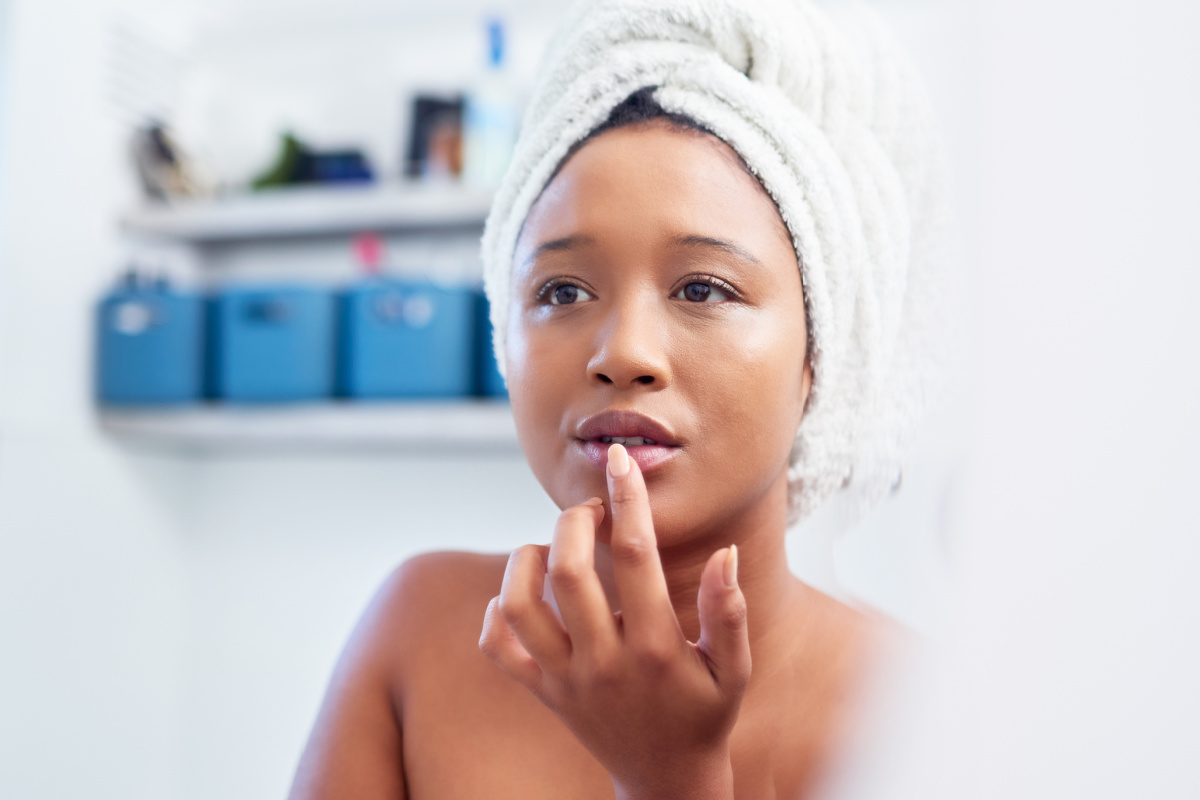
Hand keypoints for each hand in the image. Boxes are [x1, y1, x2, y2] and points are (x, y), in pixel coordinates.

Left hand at [479, 443, 750, 799]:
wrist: (666, 781)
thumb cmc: (705, 714)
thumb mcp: (734, 669)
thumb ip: (730, 611)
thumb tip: (726, 552)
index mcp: (655, 647)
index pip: (634, 554)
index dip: (627, 497)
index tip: (620, 459)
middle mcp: (603, 661)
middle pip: (566, 569)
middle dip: (574, 520)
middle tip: (593, 511)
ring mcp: (565, 679)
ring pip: (517, 605)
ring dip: (526, 559)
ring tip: (553, 548)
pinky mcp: (542, 693)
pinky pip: (497, 647)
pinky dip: (497, 611)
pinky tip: (525, 595)